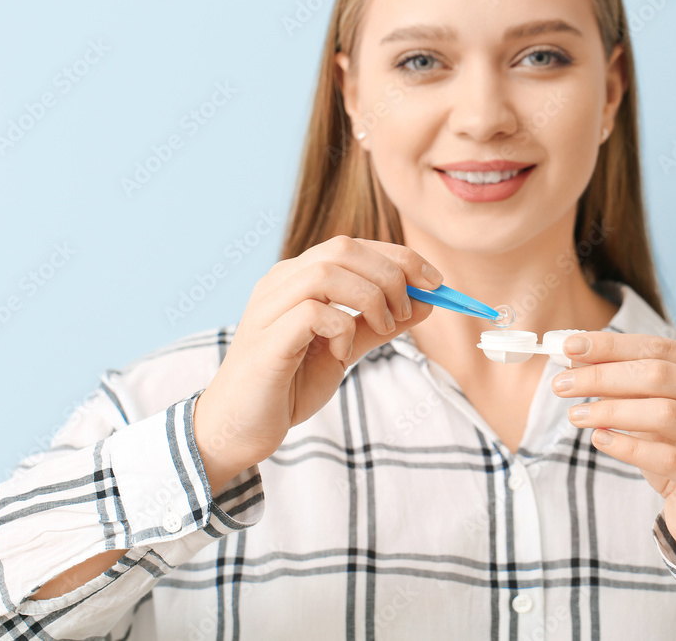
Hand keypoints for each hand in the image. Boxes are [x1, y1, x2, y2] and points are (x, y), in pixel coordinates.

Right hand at [193, 236, 441, 487]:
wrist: (240, 429)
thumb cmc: (288, 386)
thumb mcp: (345, 350)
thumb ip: (379, 325)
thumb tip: (427, 302)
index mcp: (297, 278)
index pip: (354, 246)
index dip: (400, 257)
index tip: (436, 281)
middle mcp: (280, 283)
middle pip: (343, 249)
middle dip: (391, 273)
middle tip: (410, 310)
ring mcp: (269, 308)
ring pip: (327, 271)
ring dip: (370, 296)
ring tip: (384, 327)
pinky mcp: (267, 340)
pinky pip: (312, 312)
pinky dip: (341, 327)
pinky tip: (342, 352)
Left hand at [553, 332, 675, 568]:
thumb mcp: (650, 411)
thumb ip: (623, 383)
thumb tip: (574, 357)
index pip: (659, 348)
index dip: (612, 346)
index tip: (570, 346)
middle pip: (660, 376)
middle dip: (603, 377)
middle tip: (562, 385)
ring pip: (665, 414)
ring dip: (611, 411)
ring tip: (575, 415)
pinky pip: (668, 458)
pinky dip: (628, 447)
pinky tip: (600, 440)